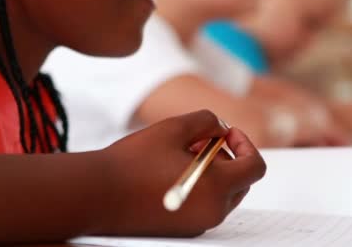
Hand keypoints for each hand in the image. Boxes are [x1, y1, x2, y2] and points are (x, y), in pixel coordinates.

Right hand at [97, 110, 266, 236]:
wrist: (96, 194)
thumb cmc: (133, 161)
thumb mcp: (173, 128)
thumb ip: (207, 121)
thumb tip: (221, 128)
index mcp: (216, 188)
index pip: (255, 167)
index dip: (245, 143)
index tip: (225, 133)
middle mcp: (212, 212)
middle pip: (241, 182)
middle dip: (227, 157)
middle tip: (197, 142)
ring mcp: (197, 225)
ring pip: (222, 195)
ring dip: (212, 172)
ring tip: (180, 155)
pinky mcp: (182, 230)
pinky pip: (204, 206)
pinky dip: (199, 187)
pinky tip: (170, 173)